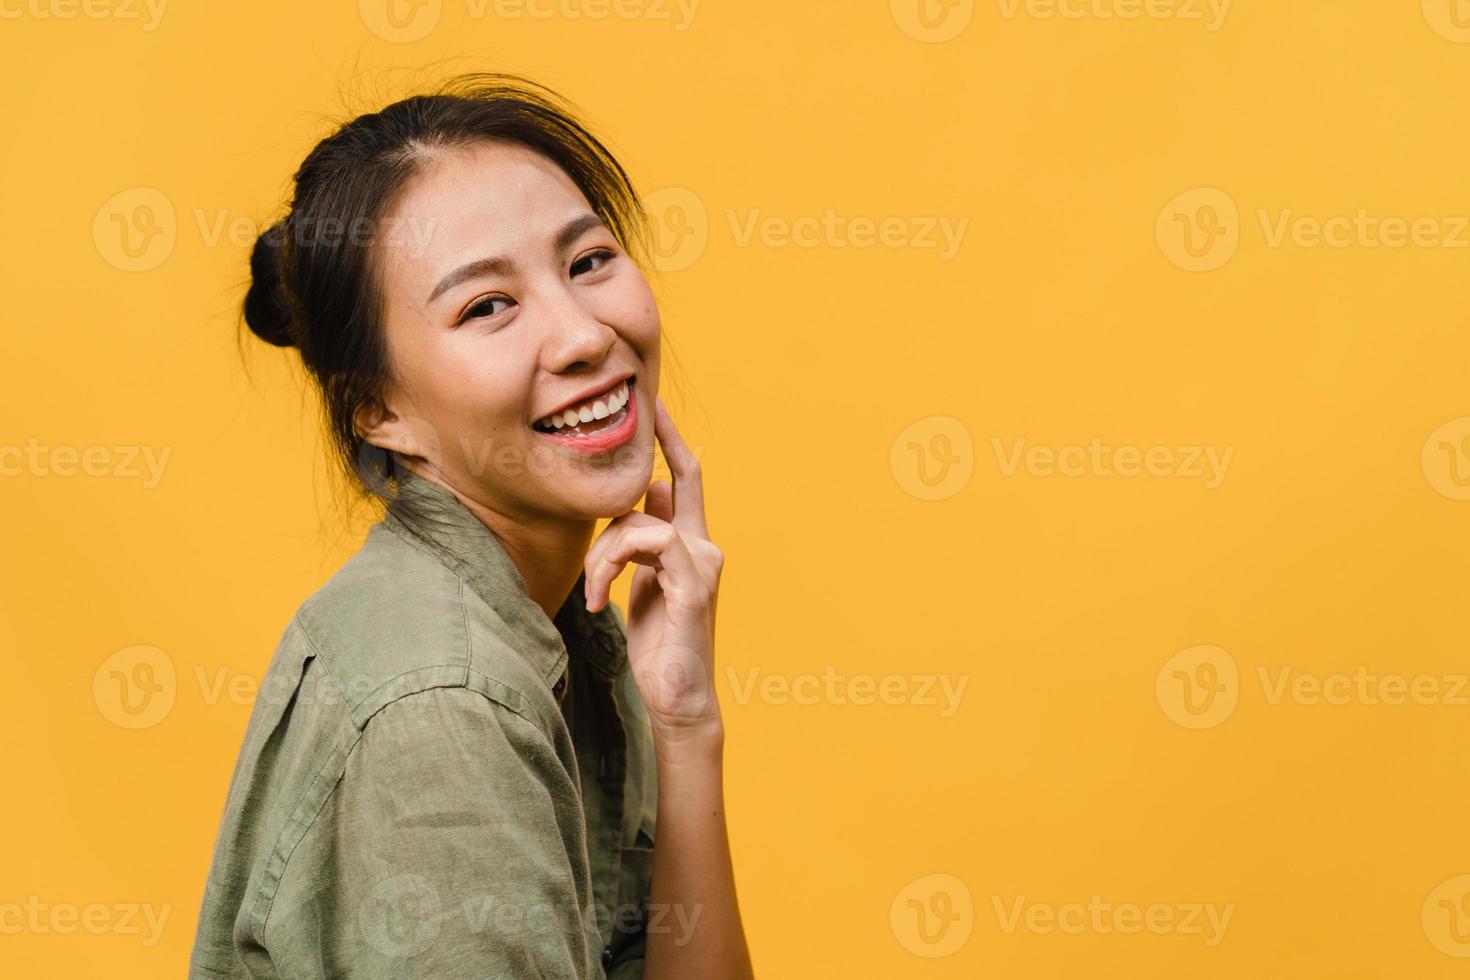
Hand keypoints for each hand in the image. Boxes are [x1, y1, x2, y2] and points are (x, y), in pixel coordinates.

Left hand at [583, 396, 723, 742]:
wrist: (675, 699)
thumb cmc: (656, 644)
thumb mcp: (641, 583)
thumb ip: (644, 542)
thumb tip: (651, 493)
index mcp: (690, 543)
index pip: (686, 477)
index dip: (672, 440)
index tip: (655, 405)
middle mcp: (703, 547)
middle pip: (676, 483)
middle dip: (662, 445)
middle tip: (642, 419)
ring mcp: (702, 566)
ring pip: (642, 523)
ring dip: (603, 553)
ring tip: (591, 593)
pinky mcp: (693, 588)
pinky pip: (650, 547)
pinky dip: (613, 567)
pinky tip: (600, 601)